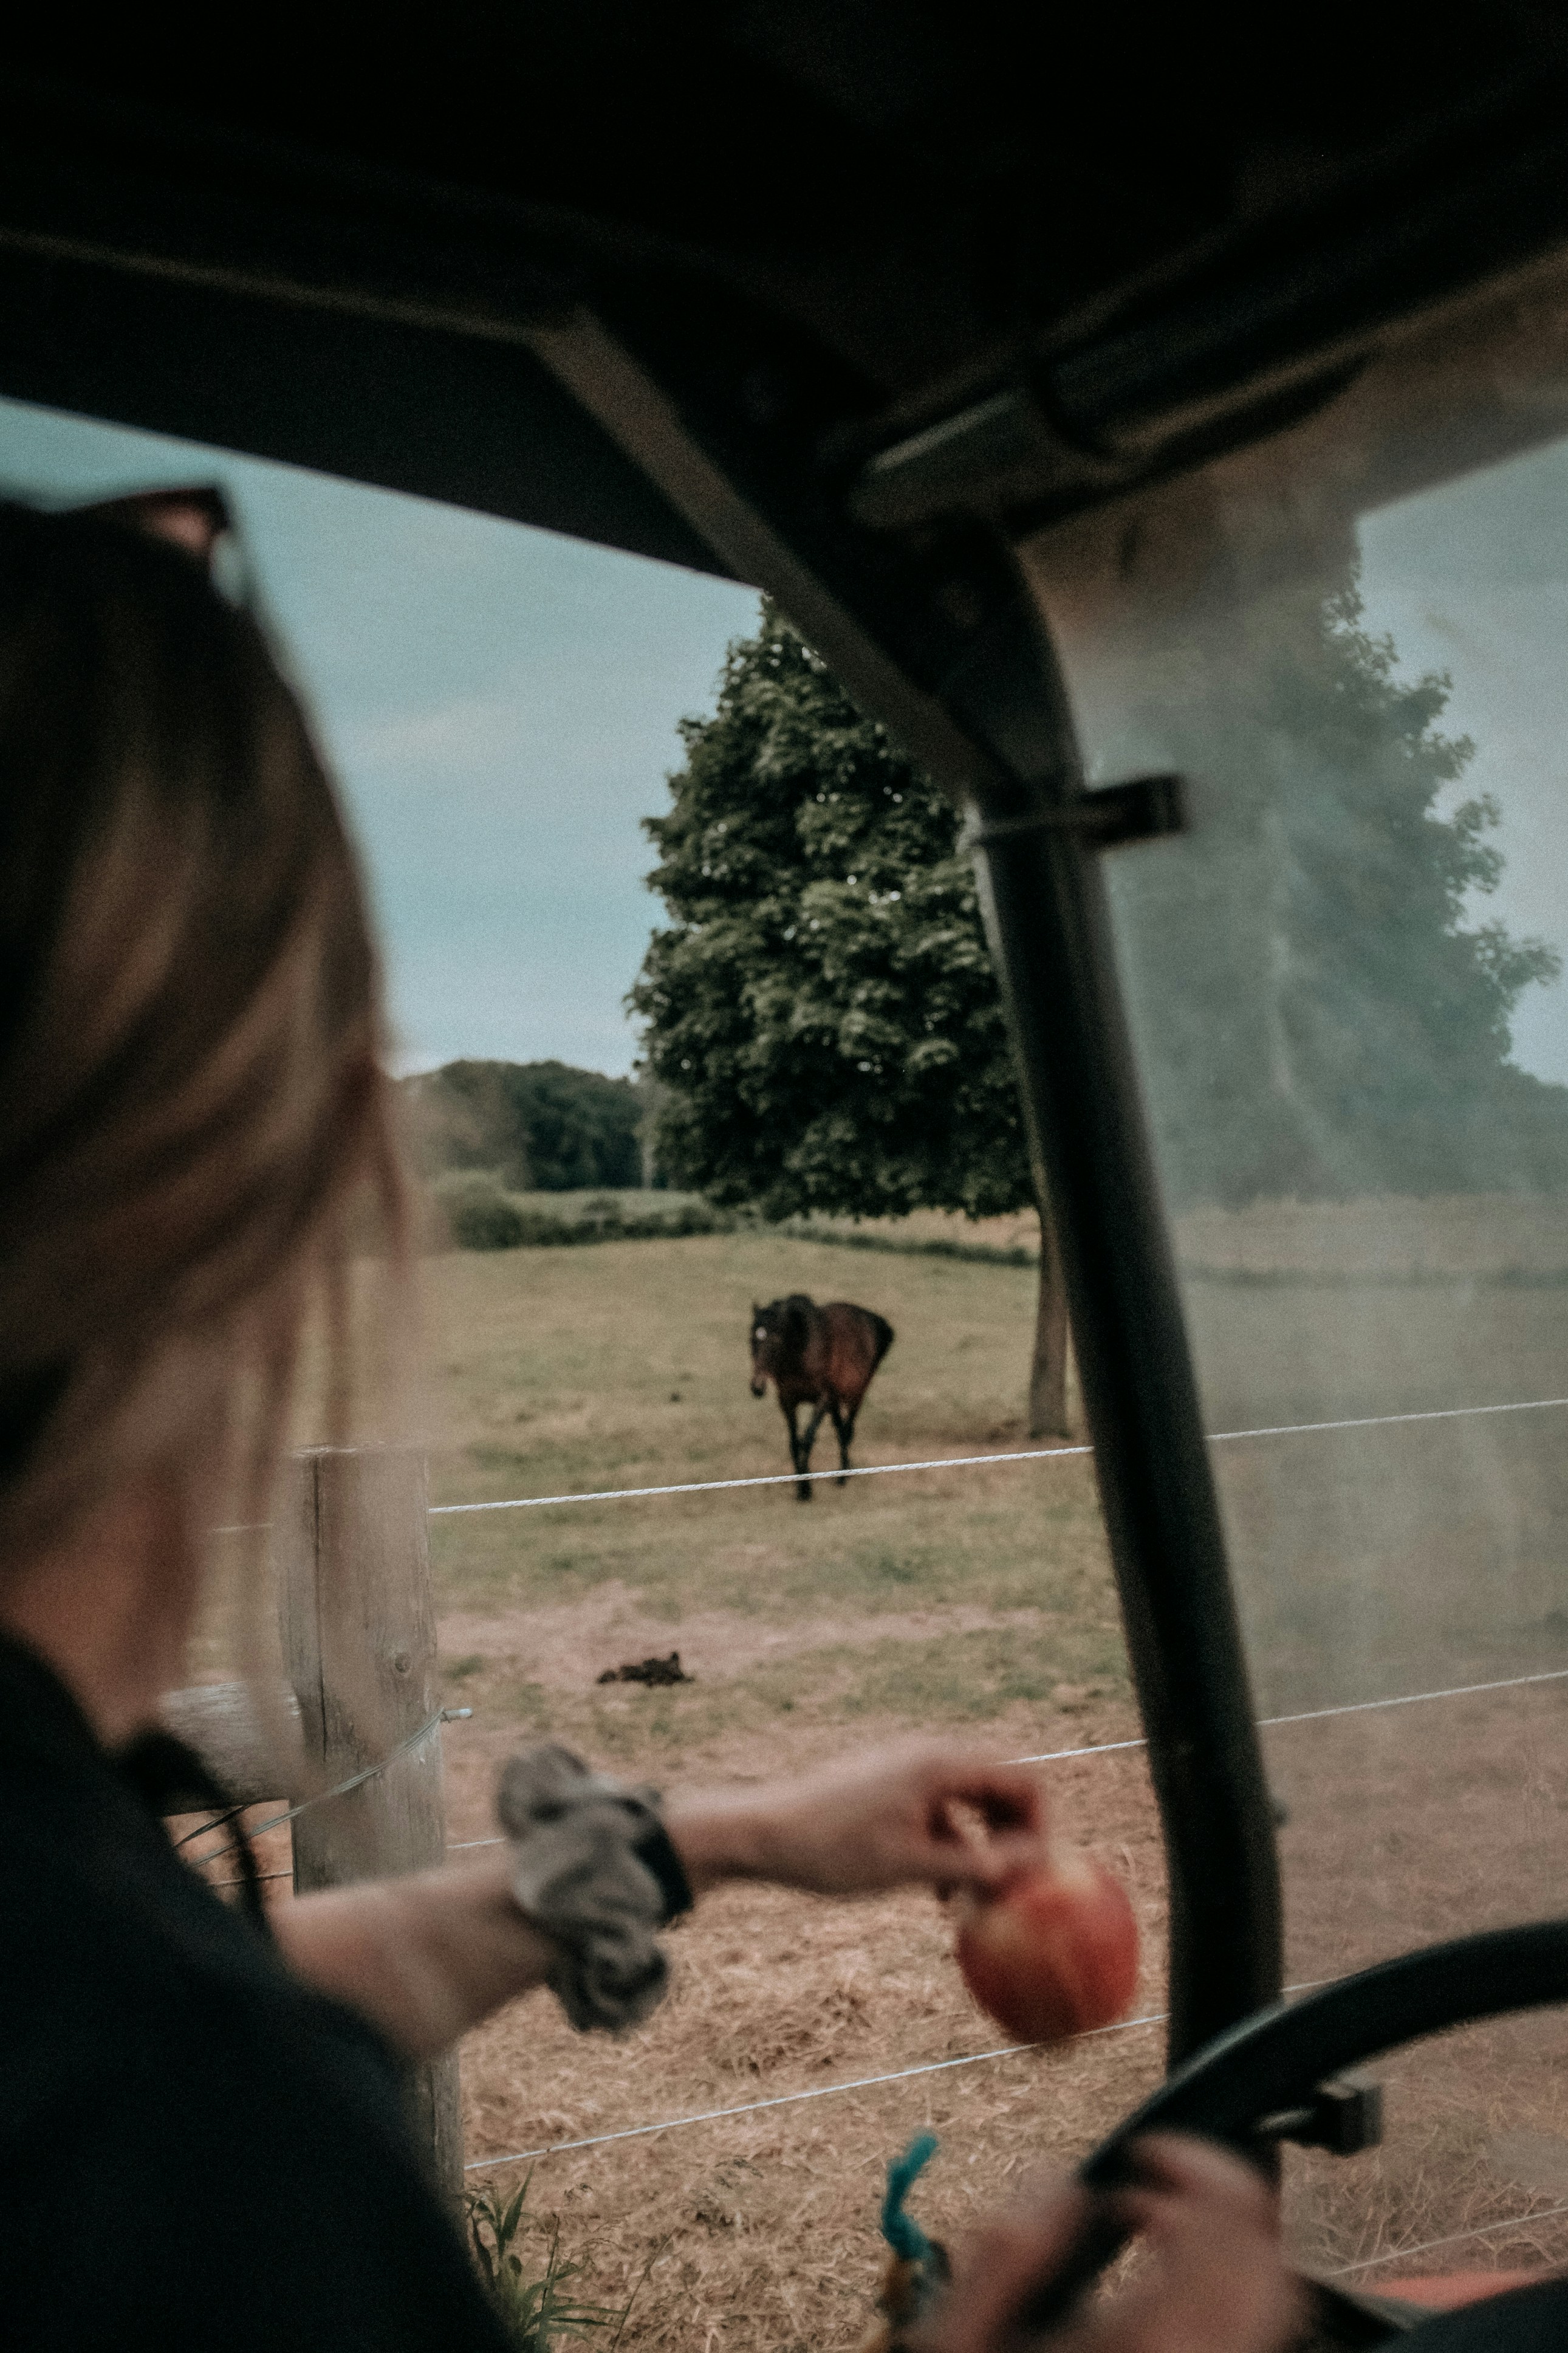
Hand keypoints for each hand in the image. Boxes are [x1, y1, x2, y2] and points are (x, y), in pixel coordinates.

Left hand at [665, 1737, 1051, 1897]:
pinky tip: (937, 1895)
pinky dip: (947, 1847)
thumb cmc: (835, 1849)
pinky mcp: (887, 1788)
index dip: (1039, 1827)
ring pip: (967, 1806)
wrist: (760, 1834)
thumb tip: (1035, 1865)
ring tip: (971, 1903)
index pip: (1023, 1780)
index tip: (1034, 1876)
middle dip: (1011, 1840)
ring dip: (978, 1850)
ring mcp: (907, 1770)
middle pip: (999, 1790)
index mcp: (941, 1764)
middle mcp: (929, 1756)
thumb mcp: (912, 1866)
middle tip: (1011, 1891)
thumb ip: (978, 1865)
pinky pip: (937, 1813)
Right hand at [911, 2134, 1302, 2352]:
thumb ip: (1005, 2257)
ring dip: (1226, 2248)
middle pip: (1272, 2268)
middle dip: (1224, 2199)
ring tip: (1154, 2230)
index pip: (1230, 2232)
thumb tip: (1059, 2186)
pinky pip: (1251, 2343)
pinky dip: (1223, 2296)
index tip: (1146, 2151)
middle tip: (1159, 2178)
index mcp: (1152, 2351)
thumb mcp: (959, 2346)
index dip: (1199, 2167)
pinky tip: (1161, 2292)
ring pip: (1276, 2310)